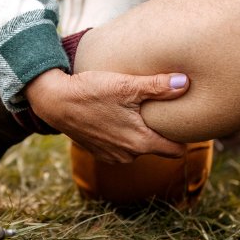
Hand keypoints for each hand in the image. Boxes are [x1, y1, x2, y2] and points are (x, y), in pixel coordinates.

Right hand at [25, 68, 189, 162]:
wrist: (54, 101)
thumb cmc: (90, 92)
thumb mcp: (126, 85)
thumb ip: (158, 86)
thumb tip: (185, 83)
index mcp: (140, 143)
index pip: (177, 151)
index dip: (184, 137)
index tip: (185, 121)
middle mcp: (128, 156)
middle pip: (159, 148)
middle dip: (163, 132)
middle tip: (165, 110)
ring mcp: (112, 156)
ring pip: (139, 147)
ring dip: (142, 133)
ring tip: (141, 111)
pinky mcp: (100, 152)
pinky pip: (122, 146)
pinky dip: (124, 134)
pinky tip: (120, 116)